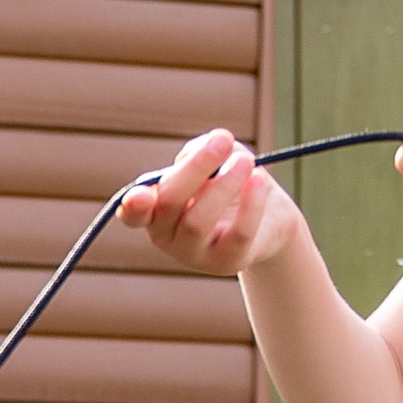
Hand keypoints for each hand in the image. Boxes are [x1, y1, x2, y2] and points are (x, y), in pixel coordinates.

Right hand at [117, 129, 300, 277]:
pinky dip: (250, 205)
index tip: (139, 196)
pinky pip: (237, 235)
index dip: (133, 207)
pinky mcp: (227, 262)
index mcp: (155, 210)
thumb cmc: (231, 183)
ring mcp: (194, 255)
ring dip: (223, 185)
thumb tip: (199, 154)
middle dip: (195, 169)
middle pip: (168, 205)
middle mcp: (167, 236)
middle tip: (223, 139)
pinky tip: (259, 179)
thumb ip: (199, 151)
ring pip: (197, 223)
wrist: (270, 218)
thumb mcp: (214, 160)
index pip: (133, 213)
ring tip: (246, 160)